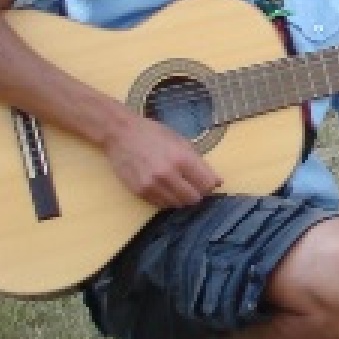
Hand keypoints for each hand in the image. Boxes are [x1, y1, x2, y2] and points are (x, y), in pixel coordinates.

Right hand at [102, 114, 222, 208]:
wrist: (121, 134)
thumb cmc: (154, 134)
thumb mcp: (182, 142)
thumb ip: (200, 163)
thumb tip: (217, 182)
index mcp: (182, 159)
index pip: (207, 184)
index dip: (210, 185)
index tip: (208, 182)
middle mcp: (168, 174)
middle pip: (194, 198)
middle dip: (197, 193)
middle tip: (193, 185)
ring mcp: (152, 185)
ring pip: (178, 204)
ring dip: (182, 198)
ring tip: (177, 185)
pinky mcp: (140, 192)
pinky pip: (162, 205)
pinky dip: (168, 199)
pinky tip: (165, 187)